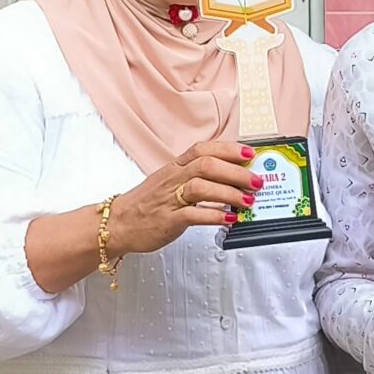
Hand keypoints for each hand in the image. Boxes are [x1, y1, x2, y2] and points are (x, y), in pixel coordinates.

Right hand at [110, 140, 262, 255]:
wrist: (117, 223)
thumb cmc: (147, 204)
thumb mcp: (170, 183)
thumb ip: (196, 177)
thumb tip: (231, 175)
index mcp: (175, 167)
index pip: (203, 149)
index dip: (228, 149)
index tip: (250, 154)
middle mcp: (172, 179)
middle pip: (206, 165)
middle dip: (236, 172)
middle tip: (256, 181)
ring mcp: (168, 199)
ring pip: (200, 187)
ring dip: (229, 193)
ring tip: (247, 201)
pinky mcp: (167, 220)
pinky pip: (192, 215)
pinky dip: (214, 215)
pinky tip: (229, 218)